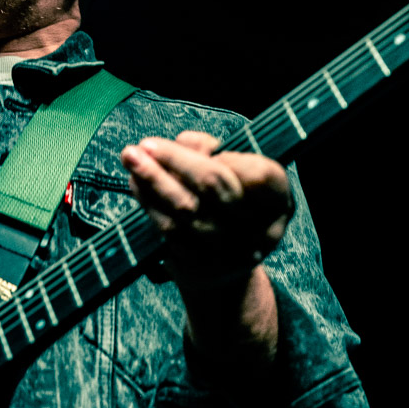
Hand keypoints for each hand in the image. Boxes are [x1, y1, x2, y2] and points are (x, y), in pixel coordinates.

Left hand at [120, 130, 292, 288]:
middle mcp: (258, 230)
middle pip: (215, 188)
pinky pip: (168, 231)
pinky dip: (148, 203)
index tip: (188, 141)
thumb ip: (214, 150)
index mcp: (277, 201)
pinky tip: (136, 184)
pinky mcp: (199, 267)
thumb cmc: (230, 201)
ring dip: (152, 180)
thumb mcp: (237, 173)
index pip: (257, 173)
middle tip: (146, 144)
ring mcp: (228, 253)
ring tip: (131, 158)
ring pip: (186, 210)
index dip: (223, 155)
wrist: (226, 266)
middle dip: (176, 160)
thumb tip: (183, 143)